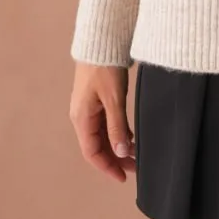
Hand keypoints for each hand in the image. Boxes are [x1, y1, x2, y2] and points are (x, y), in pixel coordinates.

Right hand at [69, 62, 135, 182]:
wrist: (101, 41)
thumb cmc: (105, 67)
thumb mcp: (114, 98)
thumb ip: (117, 126)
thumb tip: (121, 152)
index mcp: (82, 118)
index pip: (92, 152)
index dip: (107, 167)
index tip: (124, 177)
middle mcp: (82, 116)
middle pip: (97, 145)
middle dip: (115, 159)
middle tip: (136, 168)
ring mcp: (89, 108)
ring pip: (102, 135)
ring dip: (118, 146)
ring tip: (137, 154)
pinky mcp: (97, 100)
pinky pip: (106, 123)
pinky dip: (118, 132)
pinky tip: (131, 137)